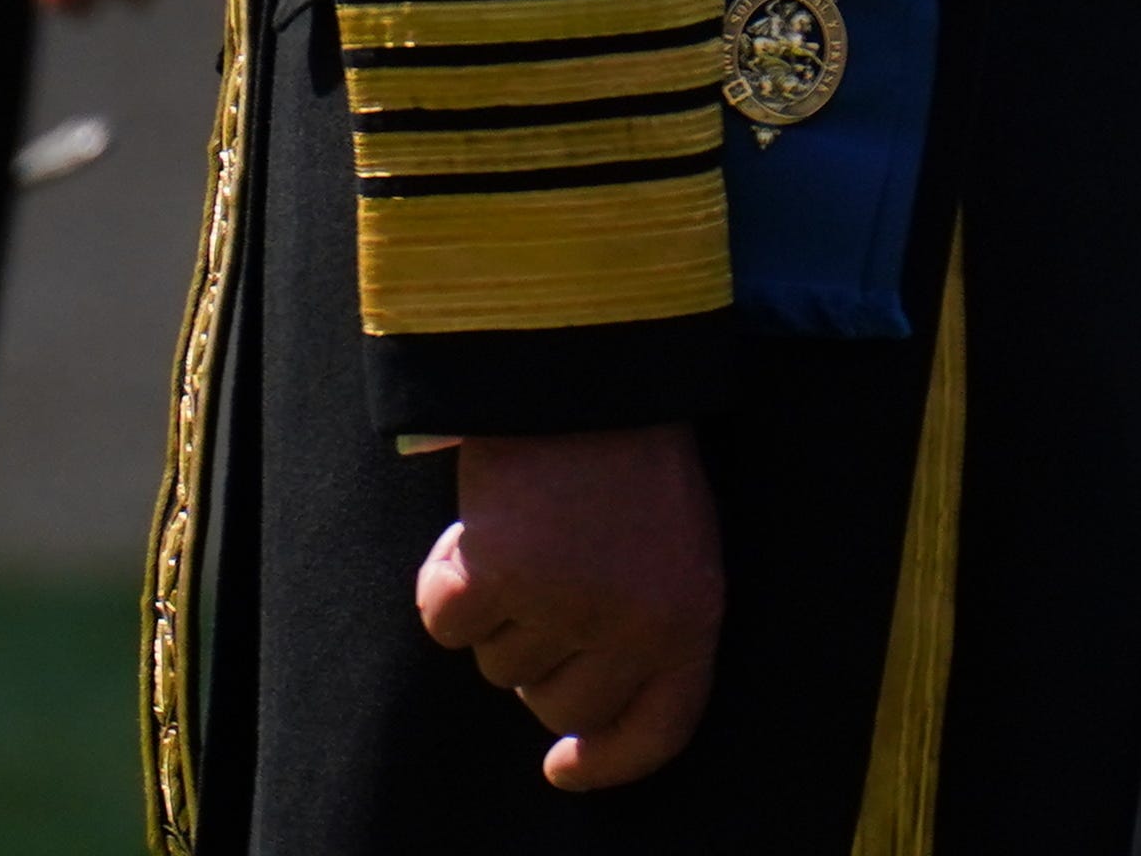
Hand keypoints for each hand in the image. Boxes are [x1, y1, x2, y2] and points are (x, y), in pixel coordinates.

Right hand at [417, 425, 721, 788]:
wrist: (589, 373)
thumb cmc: (634, 458)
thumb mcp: (677, 546)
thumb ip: (648, 625)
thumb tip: (576, 717)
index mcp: (693, 614)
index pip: (660, 728)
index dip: (610, 762)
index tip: (564, 767)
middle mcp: (633, 624)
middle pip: (562, 705)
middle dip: (544, 661)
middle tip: (552, 584)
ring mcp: (563, 605)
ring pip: (500, 667)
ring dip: (502, 611)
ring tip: (534, 532)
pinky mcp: (496, 579)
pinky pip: (447, 626)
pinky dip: (448, 584)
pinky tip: (480, 530)